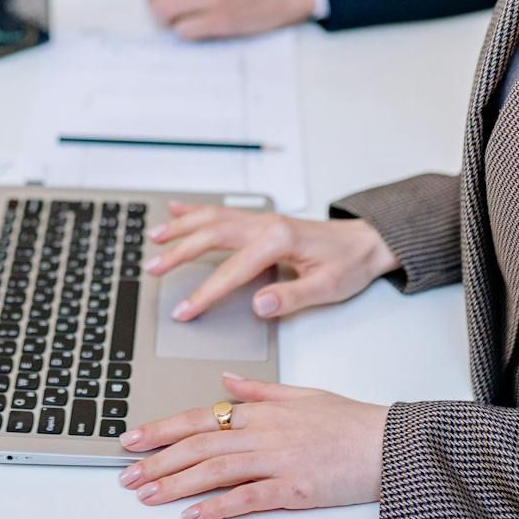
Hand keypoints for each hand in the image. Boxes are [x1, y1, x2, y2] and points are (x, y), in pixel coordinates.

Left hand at [117, 373, 389, 518]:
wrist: (388, 445)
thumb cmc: (349, 422)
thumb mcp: (301, 394)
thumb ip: (259, 391)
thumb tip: (226, 383)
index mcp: (261, 411)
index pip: (200, 417)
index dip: (162, 429)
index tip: (133, 440)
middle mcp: (262, 432)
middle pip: (198, 444)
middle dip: (157, 460)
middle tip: (126, 475)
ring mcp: (276, 460)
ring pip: (214, 469)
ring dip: (176, 483)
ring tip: (146, 495)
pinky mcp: (293, 489)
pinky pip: (247, 497)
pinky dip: (217, 506)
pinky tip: (193, 515)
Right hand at [147, 203, 397, 320]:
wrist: (366, 241)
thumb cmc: (349, 264)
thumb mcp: (327, 288)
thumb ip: (290, 297)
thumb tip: (257, 305)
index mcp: (279, 241)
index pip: (232, 271)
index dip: (205, 293)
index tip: (184, 310)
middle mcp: (266, 225)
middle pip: (212, 236)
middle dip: (179, 253)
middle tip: (152, 269)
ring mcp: (262, 220)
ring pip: (212, 219)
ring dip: (181, 227)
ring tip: (154, 238)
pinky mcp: (262, 221)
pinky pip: (223, 212)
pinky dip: (197, 210)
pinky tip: (177, 209)